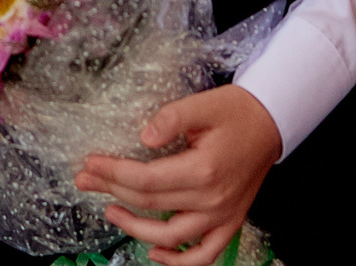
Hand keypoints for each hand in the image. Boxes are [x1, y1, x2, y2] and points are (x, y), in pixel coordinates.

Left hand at [77, 83, 281, 265]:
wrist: (270, 123)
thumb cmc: (235, 112)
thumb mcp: (202, 104)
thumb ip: (170, 118)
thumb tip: (143, 138)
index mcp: (203, 170)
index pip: (146, 180)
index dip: (113, 174)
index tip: (89, 165)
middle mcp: (212, 199)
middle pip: (151, 204)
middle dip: (112, 192)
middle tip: (86, 180)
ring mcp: (222, 215)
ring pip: (172, 237)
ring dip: (136, 229)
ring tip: (111, 211)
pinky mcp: (230, 222)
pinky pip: (204, 255)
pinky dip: (179, 260)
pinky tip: (155, 251)